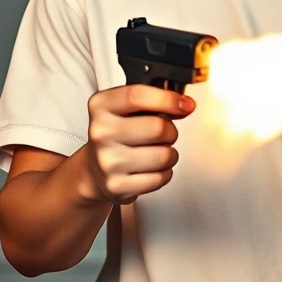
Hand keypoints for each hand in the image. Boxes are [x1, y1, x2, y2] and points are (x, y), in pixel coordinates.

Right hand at [85, 85, 194, 204]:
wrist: (96, 167)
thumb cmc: (120, 133)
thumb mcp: (128, 108)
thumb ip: (155, 100)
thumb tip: (185, 105)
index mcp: (101, 106)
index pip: (137, 96)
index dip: (168, 99)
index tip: (186, 105)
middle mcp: (100, 133)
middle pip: (157, 128)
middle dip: (170, 131)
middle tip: (164, 133)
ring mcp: (107, 161)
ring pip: (163, 155)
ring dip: (170, 154)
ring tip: (157, 151)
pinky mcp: (116, 185)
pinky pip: (160, 178)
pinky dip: (164, 173)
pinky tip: (152, 168)